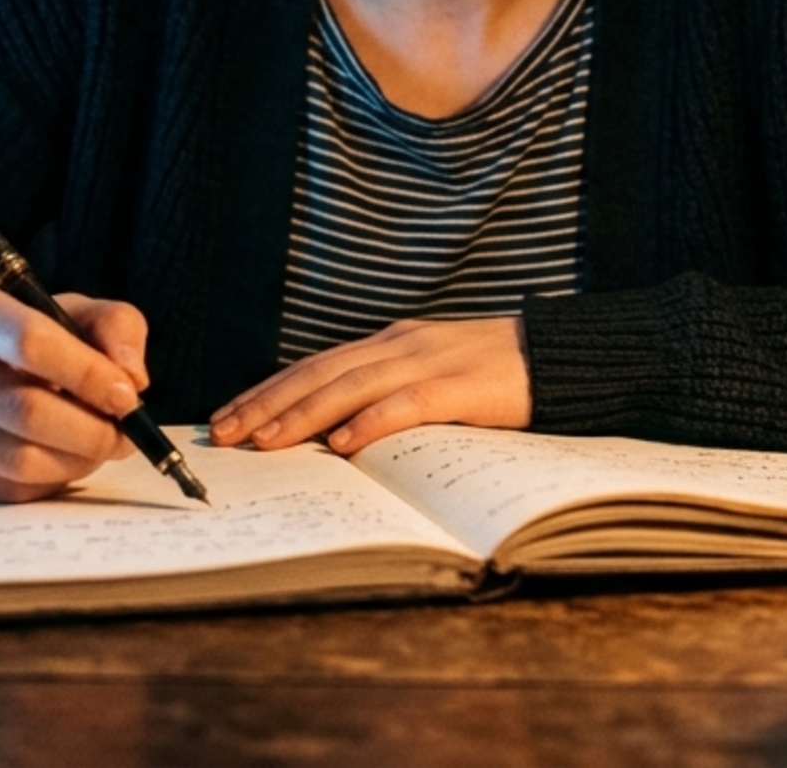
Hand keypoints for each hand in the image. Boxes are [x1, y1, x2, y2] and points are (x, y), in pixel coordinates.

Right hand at [0, 284, 152, 502]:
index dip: (87, 373)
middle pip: (25, 409)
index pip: (28, 341)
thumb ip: (114, 327)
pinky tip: (59, 459)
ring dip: (75, 460)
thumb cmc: (17, 344)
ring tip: (96, 447)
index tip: (127, 396)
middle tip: (122, 434)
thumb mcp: (67, 313)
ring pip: (17, 458)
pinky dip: (48, 480)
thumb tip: (131, 379)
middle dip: (90, 429)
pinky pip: (5, 488)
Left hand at [208, 316, 528, 454]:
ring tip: (266, 440)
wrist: (561, 354)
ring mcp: (430, 362)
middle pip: (320, 373)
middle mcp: (400, 346)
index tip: (228, 415)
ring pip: (351, 386)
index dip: (268, 390)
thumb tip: (338, 431)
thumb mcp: (433, 377)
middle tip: (225, 432)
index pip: (315, 366)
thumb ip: (389, 392)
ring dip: (303, 415)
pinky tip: (343, 443)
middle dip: (267, 404)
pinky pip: (409, 403)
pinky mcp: (463, 386)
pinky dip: (372, 421)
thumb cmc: (498, 374)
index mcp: (391, 344)